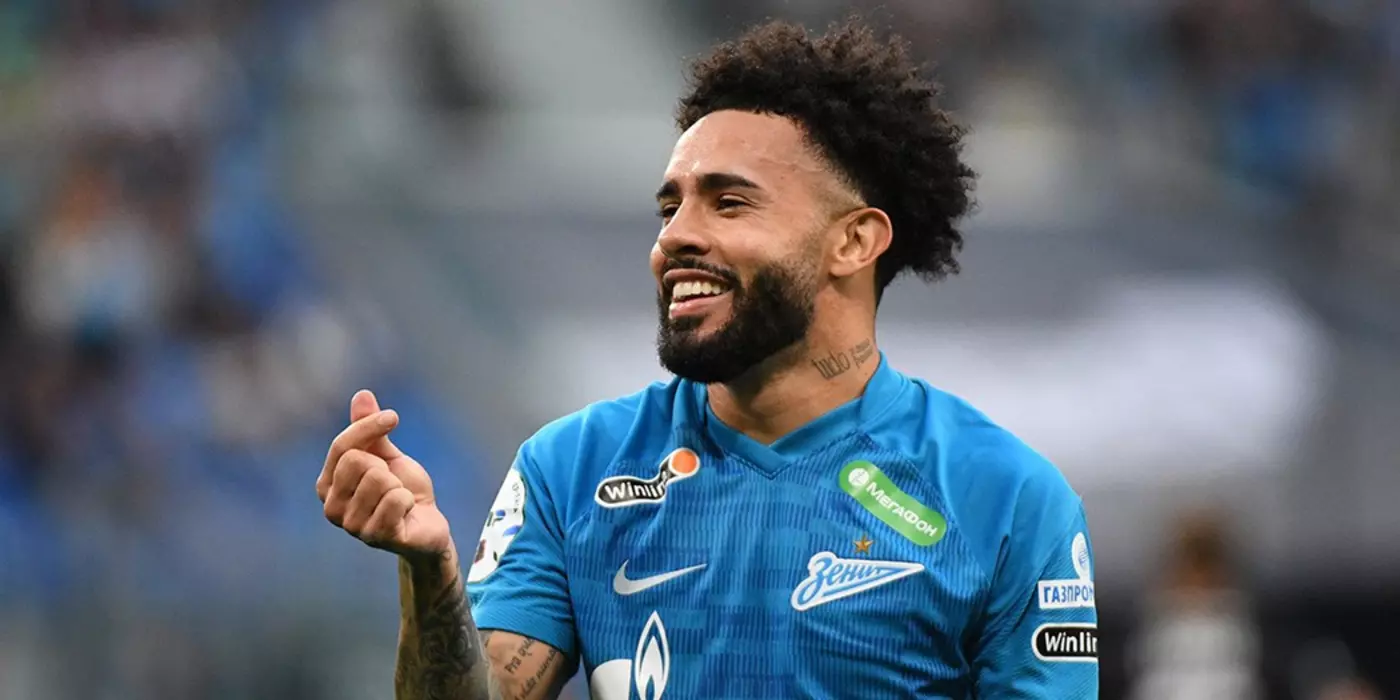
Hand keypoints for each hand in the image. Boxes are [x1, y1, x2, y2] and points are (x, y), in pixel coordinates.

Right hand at [318, 390, 452, 559]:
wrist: (427, 524)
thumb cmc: (402, 489)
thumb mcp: (386, 455)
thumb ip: (369, 430)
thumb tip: (362, 395)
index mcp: (327, 485)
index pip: (342, 446)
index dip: (369, 426)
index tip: (393, 417)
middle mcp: (331, 508)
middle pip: (357, 461)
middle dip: (386, 466)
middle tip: (393, 483)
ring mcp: (352, 526)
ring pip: (379, 480)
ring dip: (399, 486)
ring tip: (399, 500)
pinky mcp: (375, 538)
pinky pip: (396, 501)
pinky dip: (409, 500)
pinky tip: (406, 513)